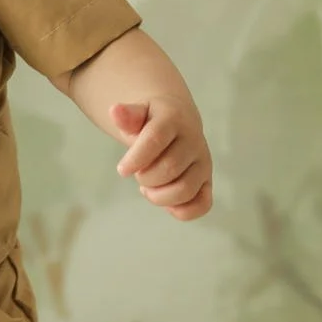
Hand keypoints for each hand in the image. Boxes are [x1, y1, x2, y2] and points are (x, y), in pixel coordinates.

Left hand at [110, 96, 211, 220]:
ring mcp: (203, 163)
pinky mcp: (207, 182)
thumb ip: (127, 116)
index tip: (122, 170)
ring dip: (159, 196)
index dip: (137, 158)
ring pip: (185, 190)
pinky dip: (181, 211)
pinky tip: (166, 202)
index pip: (156, 139)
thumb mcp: (137, 114)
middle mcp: (194, 141)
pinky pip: (202, 205)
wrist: (177, 121)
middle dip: (146, 177)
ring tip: (148, 188)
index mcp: (174, 119)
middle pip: (169, 168)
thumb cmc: (150, 121)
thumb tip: (114, 111)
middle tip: (139, 173)